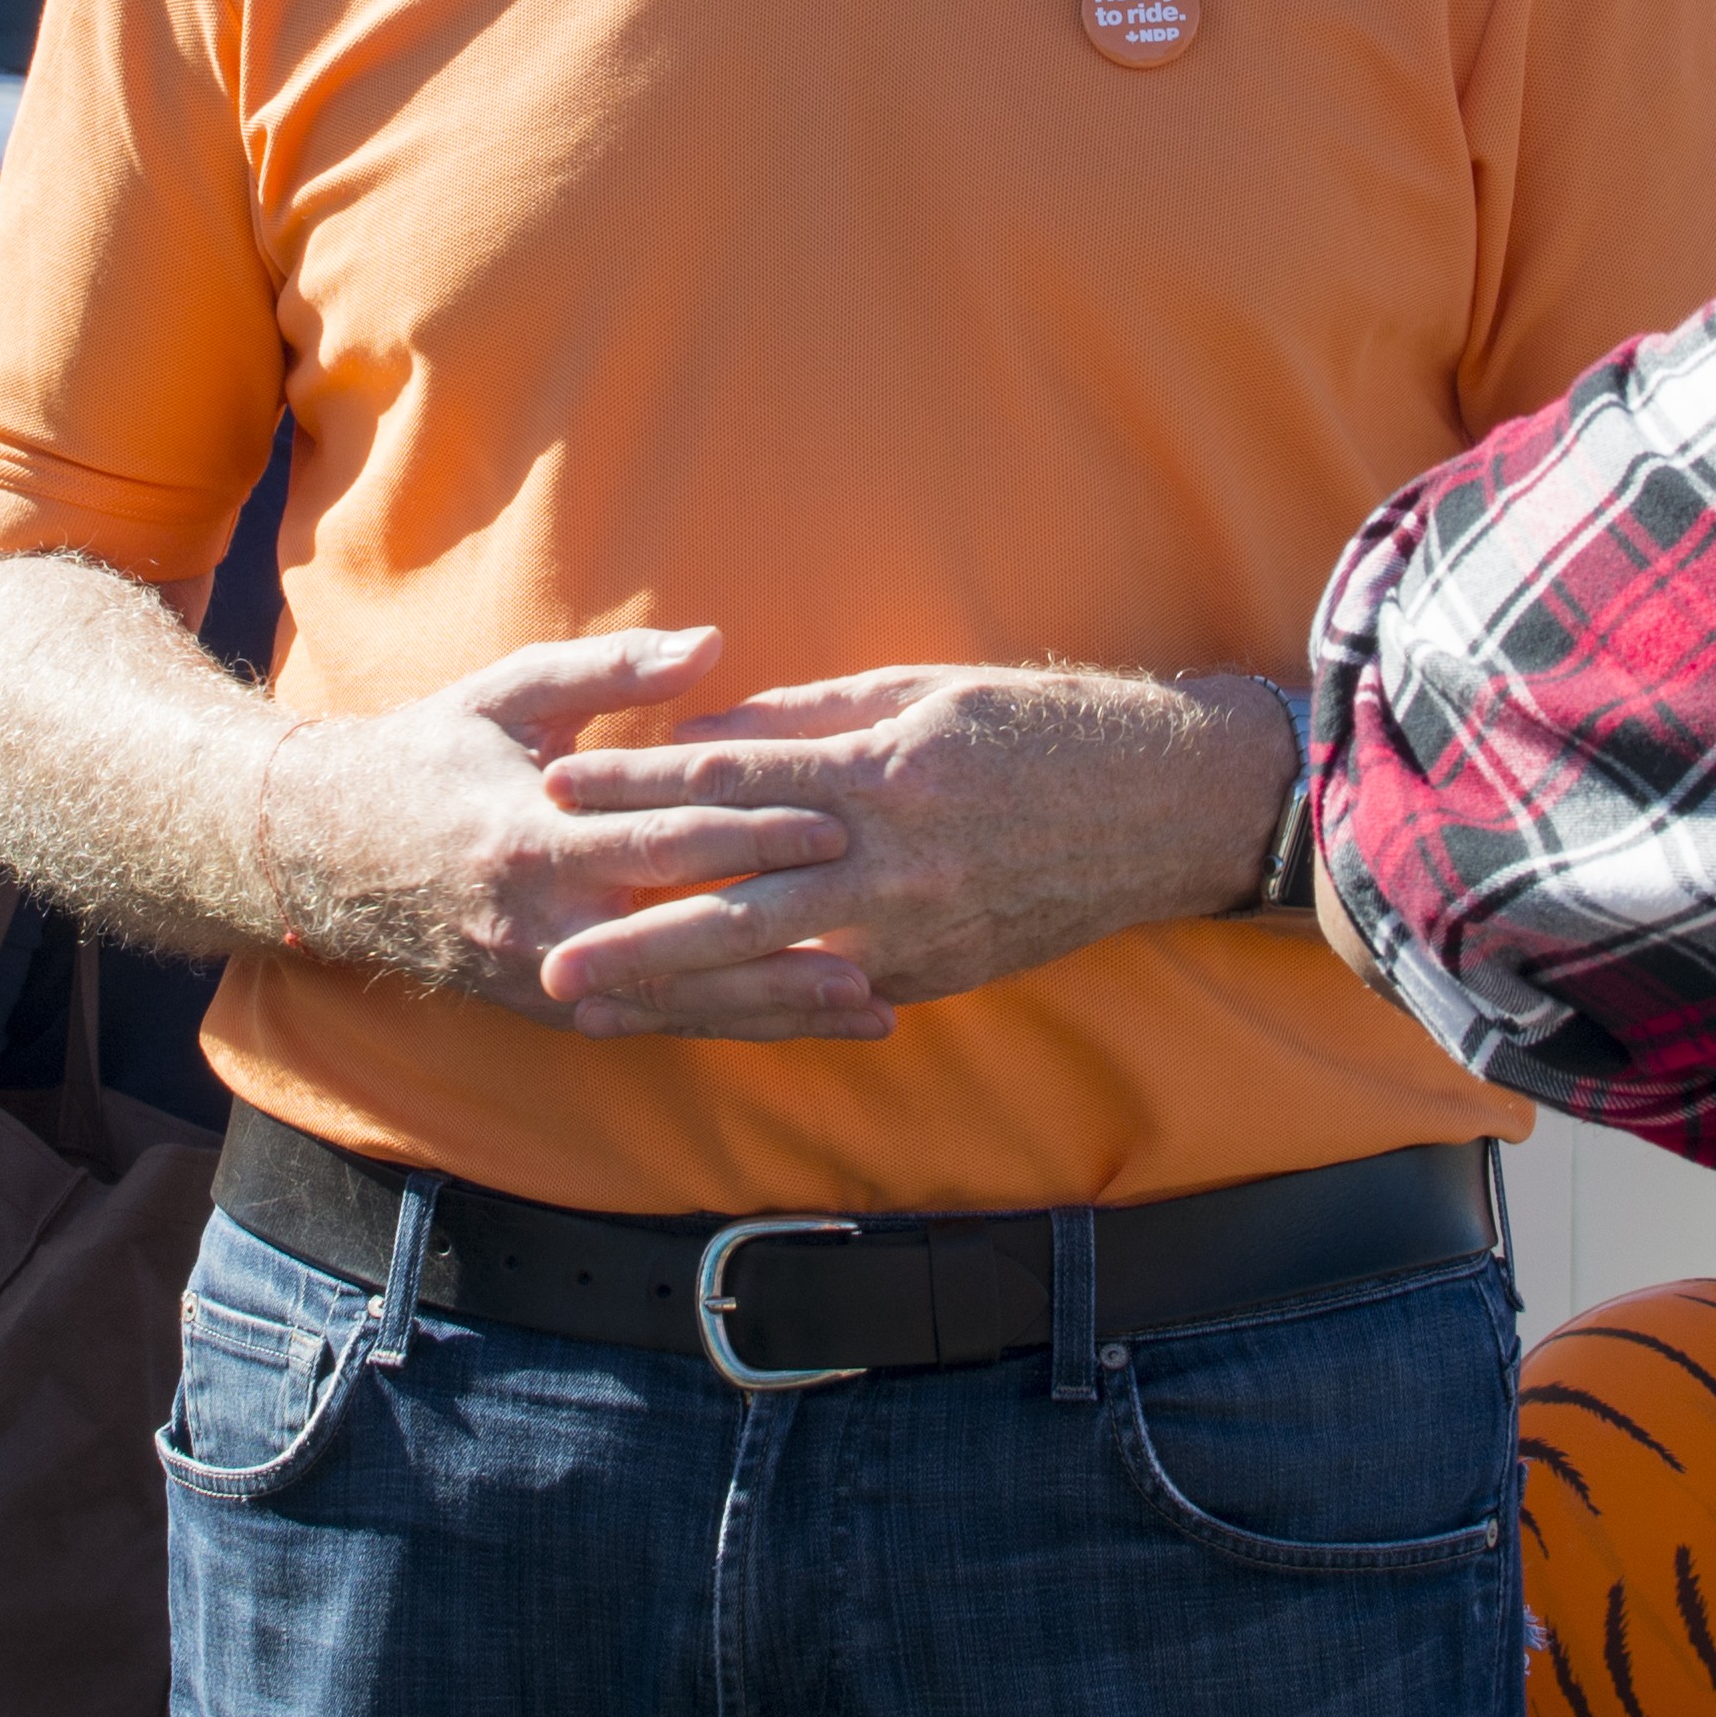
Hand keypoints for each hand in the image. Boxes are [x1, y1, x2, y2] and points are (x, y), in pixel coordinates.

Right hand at [264, 629, 881, 1041]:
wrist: (331, 853)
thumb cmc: (432, 754)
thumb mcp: (510, 692)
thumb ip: (612, 670)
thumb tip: (712, 645)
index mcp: (535, 837)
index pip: (666, 840)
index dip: (754, 832)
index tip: (838, 822)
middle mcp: (543, 923)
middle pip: (690, 939)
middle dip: (790, 941)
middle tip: (885, 939)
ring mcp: (547, 977)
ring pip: (683, 1001)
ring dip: (781, 1010)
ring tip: (874, 1007)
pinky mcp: (554, 1007)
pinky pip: (658, 1022)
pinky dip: (734, 1026)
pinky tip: (804, 1028)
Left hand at [523, 666, 1288, 1033]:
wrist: (1164, 806)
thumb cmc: (1040, 728)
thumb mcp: (922, 690)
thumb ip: (811, 719)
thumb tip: (709, 734)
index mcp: (884, 768)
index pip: (734, 779)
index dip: (638, 784)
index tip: (556, 787)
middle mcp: (896, 858)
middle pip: (739, 899)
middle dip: (636, 933)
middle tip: (551, 959)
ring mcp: (921, 927)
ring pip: (775, 968)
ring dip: (679, 994)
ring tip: (598, 1011)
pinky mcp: (942, 971)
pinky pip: (835, 995)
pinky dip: (762, 1011)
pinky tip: (699, 1026)